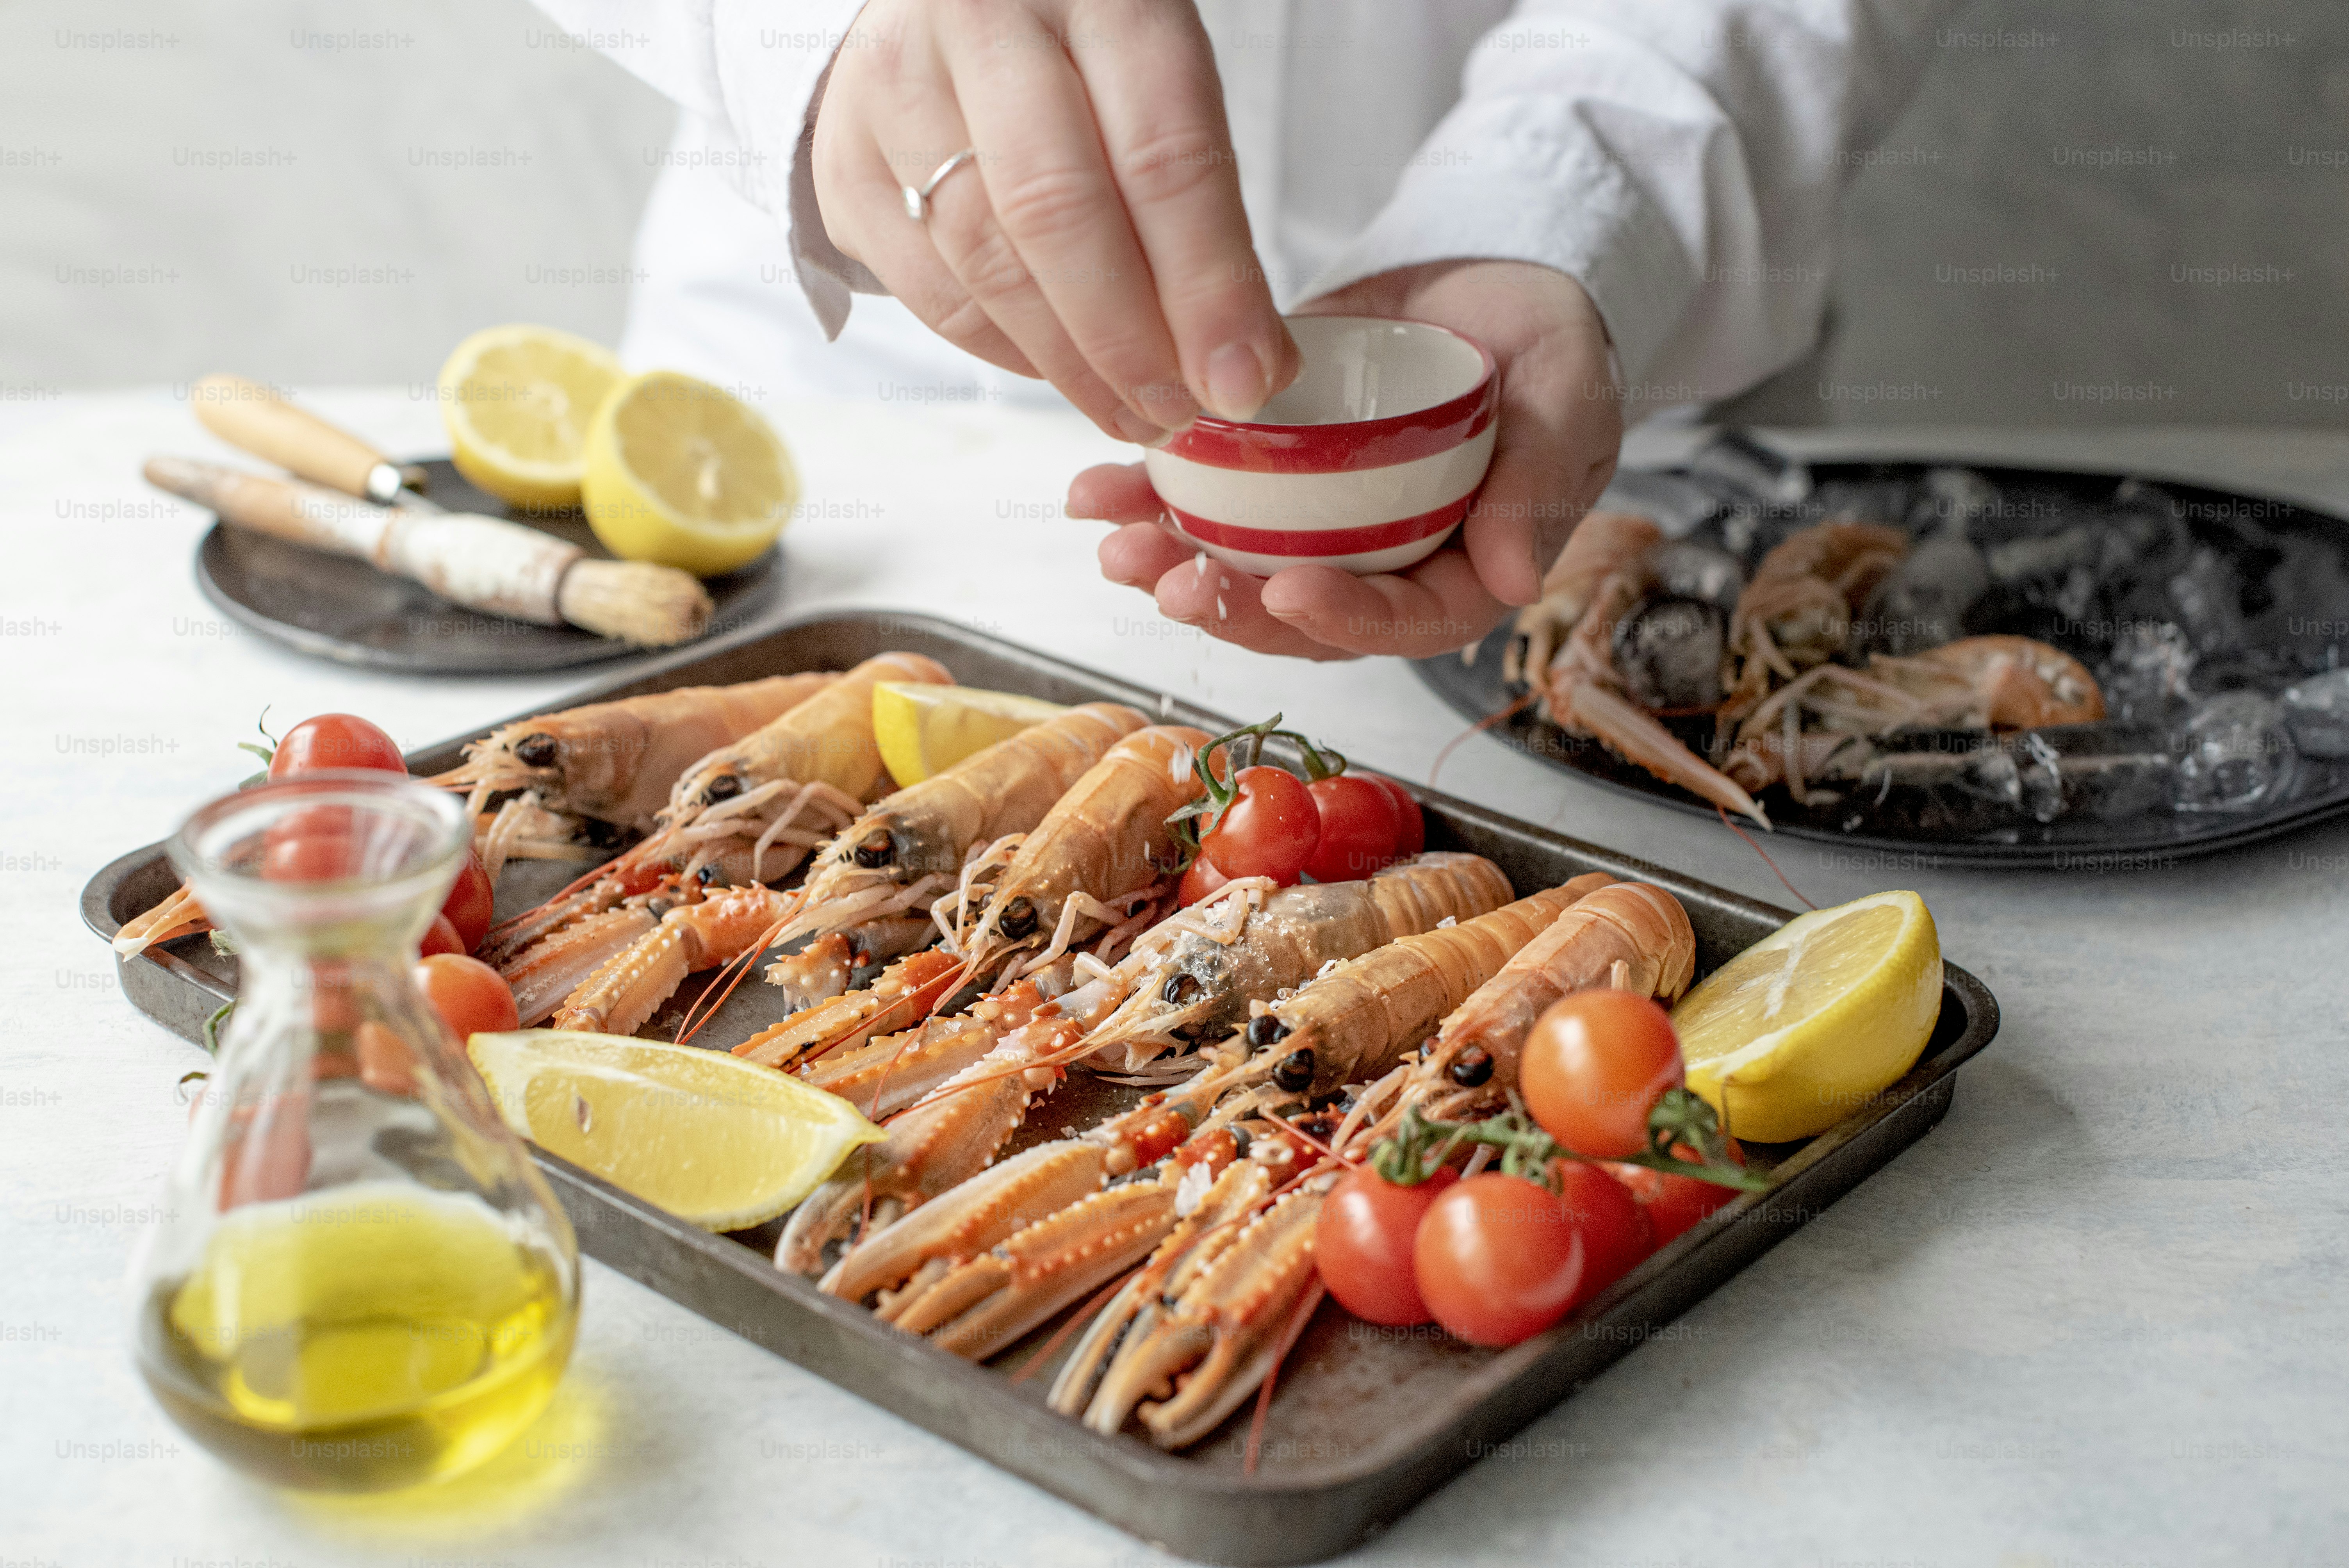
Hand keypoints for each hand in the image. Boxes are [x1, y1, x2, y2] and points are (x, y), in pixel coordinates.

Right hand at [811, 0, 1298, 442]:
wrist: (947, 7)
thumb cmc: (1077, 52)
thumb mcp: (1162, 87)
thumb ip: (1208, 211)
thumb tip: (1252, 364)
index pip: (1162, 157)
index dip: (1207, 287)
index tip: (1242, 377)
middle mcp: (982, 23)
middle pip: (1058, 213)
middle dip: (1129, 342)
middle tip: (1179, 412)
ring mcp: (895, 87)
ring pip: (986, 262)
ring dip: (1070, 365)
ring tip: (1130, 409)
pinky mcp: (843, 160)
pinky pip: (933, 292)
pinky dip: (1006, 351)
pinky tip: (1059, 369)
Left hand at [1069, 260, 1621, 658]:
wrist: (1498, 282)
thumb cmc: (1553, 351)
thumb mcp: (1567, 404)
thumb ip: (1541, 487)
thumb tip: (1518, 583)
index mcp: (1458, 574)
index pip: (1399, 622)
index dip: (1343, 620)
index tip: (1289, 593)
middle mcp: (1379, 565)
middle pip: (1298, 612)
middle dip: (1228, 606)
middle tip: (1168, 583)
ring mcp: (1319, 524)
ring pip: (1239, 567)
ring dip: (1171, 564)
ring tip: (1116, 544)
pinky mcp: (1273, 473)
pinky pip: (1207, 499)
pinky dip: (1150, 496)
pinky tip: (1096, 489)